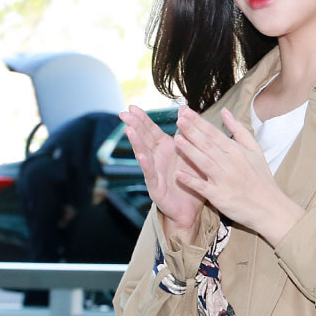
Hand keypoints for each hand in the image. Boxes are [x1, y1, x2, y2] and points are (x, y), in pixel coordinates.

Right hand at [119, 105, 204, 237]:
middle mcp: (157, 159)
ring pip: (144, 155)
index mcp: (165, 149)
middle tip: (123, 113)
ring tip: (129, 130)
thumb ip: (186, 132)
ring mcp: (154, 173)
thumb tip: (184, 108)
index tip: (132, 106)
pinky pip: (151, 174)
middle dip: (134, 126)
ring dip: (137, 142)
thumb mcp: (191, 153)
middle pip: (144, 139)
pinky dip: (146, 165)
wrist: (192, 209)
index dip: (142, 118)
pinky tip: (141, 156)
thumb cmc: (191, 180)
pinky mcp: (156, 187)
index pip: (151, 130)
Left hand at [174, 105, 303, 246]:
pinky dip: (191, 181)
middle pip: (207, 144)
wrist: (270, 207)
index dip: (199, 122)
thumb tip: (225, 111)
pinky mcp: (220, 196)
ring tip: (177, 140)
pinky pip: (203, 187)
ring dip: (190, 151)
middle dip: (192, 131)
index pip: (214, 133)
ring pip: (204, 162)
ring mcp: (224, 179)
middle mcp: (230, 163)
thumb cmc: (261, 178)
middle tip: (178, 119)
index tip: (186, 111)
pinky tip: (179, 174)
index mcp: (237, 151)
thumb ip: (239, 130)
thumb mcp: (255, 150)